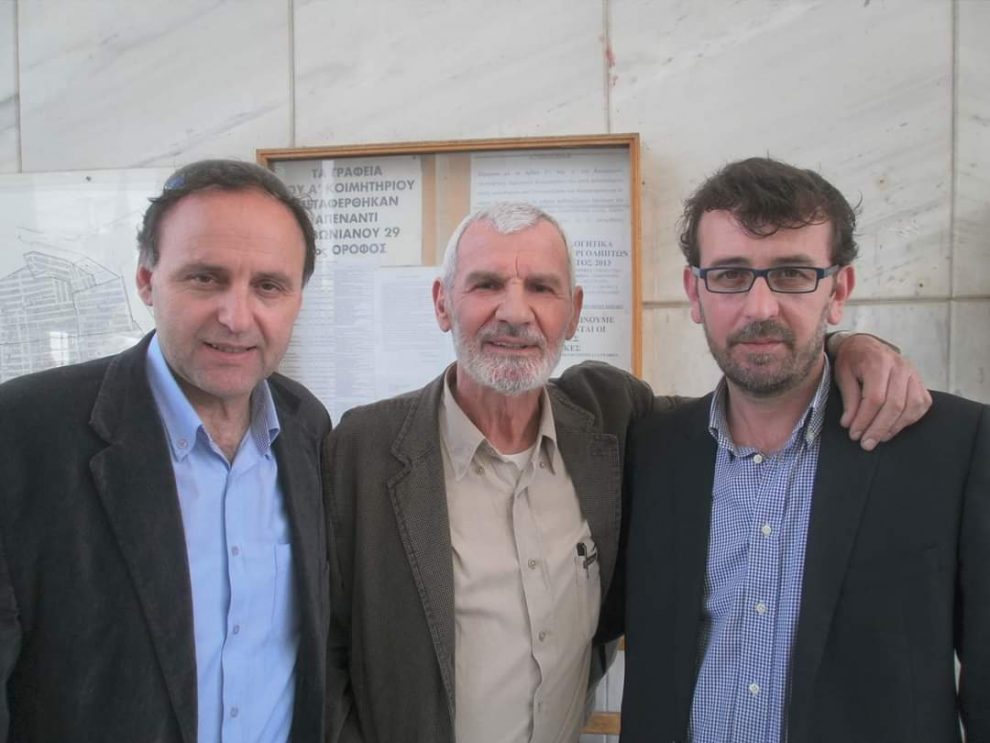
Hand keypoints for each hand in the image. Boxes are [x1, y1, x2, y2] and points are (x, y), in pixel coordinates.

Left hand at [832, 333, 931, 450]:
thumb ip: (849, 399)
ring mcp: (913, 374)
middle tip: (866, 443)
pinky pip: (920, 405)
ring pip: (910, 407)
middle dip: (879, 428)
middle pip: (894, 405)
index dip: (865, 419)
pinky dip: (908, 420)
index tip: (854, 434)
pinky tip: (892, 428)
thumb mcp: (843, 375)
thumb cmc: (852, 361)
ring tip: (877, 438)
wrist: (866, 345)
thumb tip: (849, 424)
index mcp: (878, 362)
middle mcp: (900, 366)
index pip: (875, 398)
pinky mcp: (920, 382)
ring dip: (893, 427)